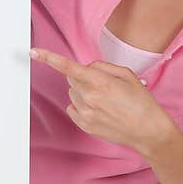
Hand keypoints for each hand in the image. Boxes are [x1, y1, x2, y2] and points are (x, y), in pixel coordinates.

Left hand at [29, 47, 174, 154]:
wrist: (148, 131)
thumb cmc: (141, 102)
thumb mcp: (127, 75)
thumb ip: (103, 66)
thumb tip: (86, 67)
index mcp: (100, 82)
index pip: (68, 67)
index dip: (49, 58)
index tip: (34, 52)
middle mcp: (89, 98)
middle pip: (71, 78)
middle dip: (83, 77)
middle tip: (104, 85)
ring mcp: (85, 113)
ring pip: (72, 93)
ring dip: (83, 92)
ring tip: (105, 100)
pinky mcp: (84, 125)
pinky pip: (72, 107)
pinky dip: (82, 105)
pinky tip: (99, 109)